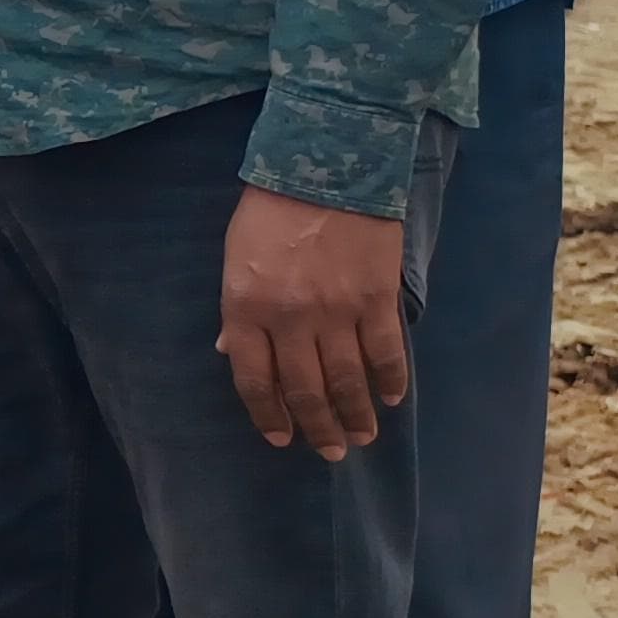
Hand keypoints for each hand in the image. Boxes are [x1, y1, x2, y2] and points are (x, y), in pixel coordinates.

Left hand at [217, 185, 410, 459]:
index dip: (268, 415)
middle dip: (317, 428)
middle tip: (330, 451)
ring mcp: (336, 310)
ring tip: (360, 437)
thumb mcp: (234, 256)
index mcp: (245, 307)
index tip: (281, 438)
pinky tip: (389, 399)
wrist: (325, 165)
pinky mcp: (377, 299)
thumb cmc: (270, 210)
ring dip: (354, 416)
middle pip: (304, 389)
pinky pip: (386, 353)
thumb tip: (228, 351)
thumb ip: (236, 309)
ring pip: (347, 381)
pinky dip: (390, 382)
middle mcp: (289, 318)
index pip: (253, 379)